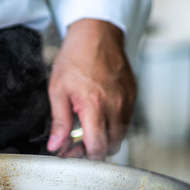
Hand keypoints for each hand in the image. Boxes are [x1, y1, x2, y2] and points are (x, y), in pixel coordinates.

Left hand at [46, 19, 135, 159]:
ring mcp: (127, 102)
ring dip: (104, 139)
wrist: (98, 33)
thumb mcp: (58, 90)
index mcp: (94, 105)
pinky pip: (126, 122)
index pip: (97, 147)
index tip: (71, 152)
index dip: (84, 156)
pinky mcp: (133, 97)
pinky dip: (113, 126)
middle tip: (77, 142)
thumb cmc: (76, 57)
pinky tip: (99, 116)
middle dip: (94, 150)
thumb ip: (59, 122)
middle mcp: (115, 106)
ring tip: (87, 128)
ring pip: (120, 136)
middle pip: (110, 146)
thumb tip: (56, 146)